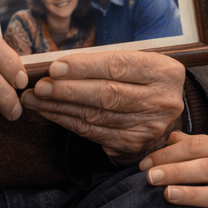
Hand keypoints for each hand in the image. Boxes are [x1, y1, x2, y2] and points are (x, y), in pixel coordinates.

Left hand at [21, 50, 184, 160]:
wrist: (170, 114)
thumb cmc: (148, 79)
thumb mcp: (142, 61)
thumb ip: (110, 61)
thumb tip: (64, 65)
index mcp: (163, 72)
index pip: (118, 66)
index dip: (84, 67)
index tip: (55, 67)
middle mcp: (159, 101)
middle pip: (106, 95)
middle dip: (68, 90)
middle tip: (41, 86)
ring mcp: (147, 128)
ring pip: (97, 117)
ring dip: (61, 108)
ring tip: (37, 100)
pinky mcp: (133, 146)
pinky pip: (95, 134)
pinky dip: (69, 123)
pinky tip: (52, 113)